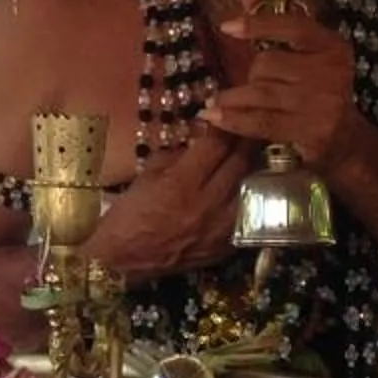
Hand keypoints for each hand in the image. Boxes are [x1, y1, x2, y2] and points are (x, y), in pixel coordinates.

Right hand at [84, 126, 247, 280]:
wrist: (123, 261)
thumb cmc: (130, 214)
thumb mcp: (148, 174)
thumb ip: (178, 155)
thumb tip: (202, 139)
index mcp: (182, 182)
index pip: (217, 144)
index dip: (224, 126)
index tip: (227, 116)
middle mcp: (206, 203)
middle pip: (240, 162)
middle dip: (246, 140)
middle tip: (250, 128)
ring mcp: (220, 227)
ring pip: (252, 188)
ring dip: (254, 169)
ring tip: (255, 156)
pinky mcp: (225, 246)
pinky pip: (247, 215)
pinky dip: (248, 198)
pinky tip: (248, 188)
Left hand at [204, 6, 360, 165]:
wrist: (345, 142)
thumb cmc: (315, 92)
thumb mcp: (300, 54)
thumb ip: (273, 18)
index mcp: (332, 45)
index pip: (293, 25)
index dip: (258, 24)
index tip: (226, 27)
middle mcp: (333, 70)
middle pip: (269, 63)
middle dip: (250, 76)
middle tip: (241, 88)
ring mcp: (324, 102)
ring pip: (262, 91)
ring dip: (233, 99)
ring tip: (214, 104)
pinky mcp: (313, 130)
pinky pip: (262, 121)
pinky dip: (235, 120)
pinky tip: (215, 119)